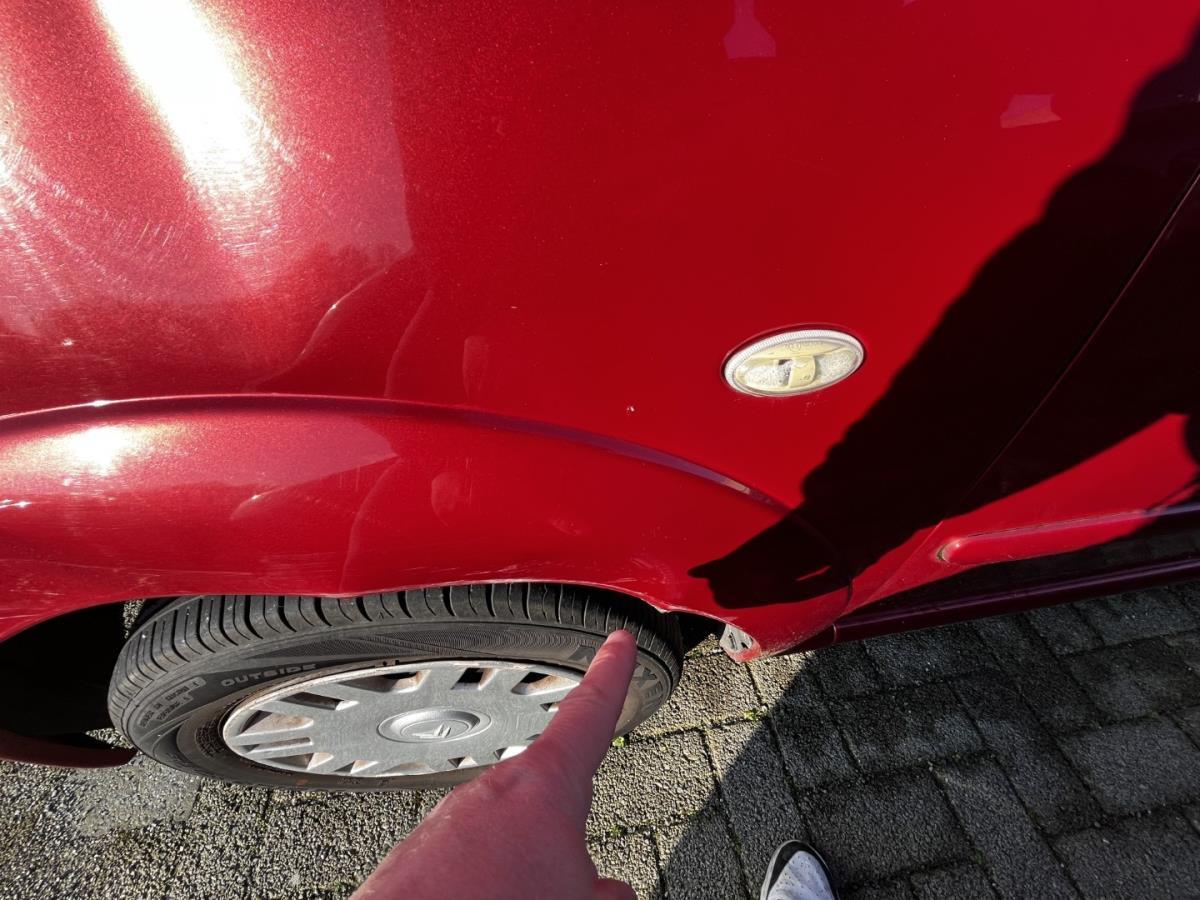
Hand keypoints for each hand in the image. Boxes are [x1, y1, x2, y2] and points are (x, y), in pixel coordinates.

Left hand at [353, 630, 639, 899]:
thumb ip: (606, 888)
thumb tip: (611, 893)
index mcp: (544, 788)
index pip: (590, 712)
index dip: (610, 673)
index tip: (617, 644)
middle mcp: (491, 794)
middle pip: (546, 797)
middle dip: (563, 835)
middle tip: (568, 878)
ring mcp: (449, 823)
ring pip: (504, 839)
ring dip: (518, 870)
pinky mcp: (416, 858)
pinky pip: (464, 865)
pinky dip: (481, 887)